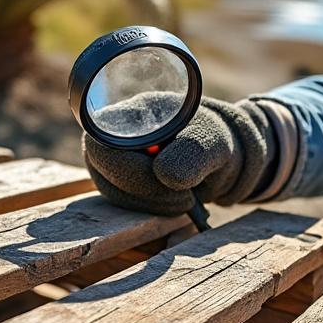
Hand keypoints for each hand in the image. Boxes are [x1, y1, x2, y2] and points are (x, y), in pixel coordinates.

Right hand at [83, 95, 273, 215]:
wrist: (219, 156)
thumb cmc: (213, 140)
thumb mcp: (214, 143)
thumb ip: (193, 154)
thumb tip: (163, 175)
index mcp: (134, 114)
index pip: (103, 143)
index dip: (126, 168)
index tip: (165, 180)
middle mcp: (117, 134)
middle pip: (103, 169)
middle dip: (143, 191)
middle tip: (184, 197)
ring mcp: (116, 157)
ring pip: (112, 189)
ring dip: (149, 203)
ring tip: (185, 199)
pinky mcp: (122, 179)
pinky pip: (123, 200)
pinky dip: (150, 208)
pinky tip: (175, 201)